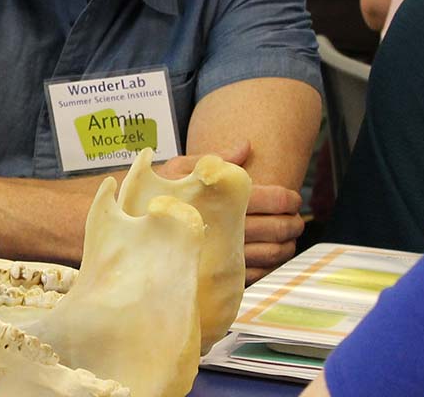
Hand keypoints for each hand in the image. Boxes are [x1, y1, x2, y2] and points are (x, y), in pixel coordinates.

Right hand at [159, 142, 304, 282]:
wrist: (125, 225)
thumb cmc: (155, 193)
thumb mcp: (179, 167)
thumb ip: (216, 158)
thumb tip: (246, 146)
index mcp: (220, 199)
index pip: (267, 199)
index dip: (287, 200)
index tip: (296, 199)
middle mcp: (224, 228)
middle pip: (273, 229)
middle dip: (291, 224)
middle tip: (299, 220)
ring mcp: (220, 255)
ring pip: (266, 255)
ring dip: (284, 248)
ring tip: (290, 240)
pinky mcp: (213, 275)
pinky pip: (249, 276)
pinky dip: (266, 269)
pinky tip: (269, 261)